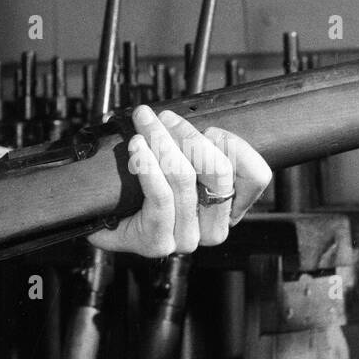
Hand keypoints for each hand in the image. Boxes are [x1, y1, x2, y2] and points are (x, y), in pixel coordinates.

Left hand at [88, 105, 271, 255]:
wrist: (101, 216)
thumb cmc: (140, 186)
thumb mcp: (178, 158)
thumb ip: (200, 146)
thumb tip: (208, 126)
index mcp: (227, 207)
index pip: (256, 175)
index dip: (235, 145)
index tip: (209, 127)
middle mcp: (213, 228)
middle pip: (219, 171)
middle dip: (188, 134)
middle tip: (162, 117)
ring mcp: (187, 238)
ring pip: (184, 178)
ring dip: (161, 141)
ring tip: (144, 123)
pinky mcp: (158, 242)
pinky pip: (160, 196)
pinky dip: (147, 165)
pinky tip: (137, 147)